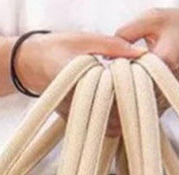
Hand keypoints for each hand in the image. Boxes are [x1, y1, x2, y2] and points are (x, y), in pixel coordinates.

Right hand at [14, 31, 144, 135]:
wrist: (30, 64)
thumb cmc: (57, 47)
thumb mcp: (84, 40)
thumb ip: (112, 45)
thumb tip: (139, 54)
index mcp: (80, 80)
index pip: (111, 96)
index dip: (131, 96)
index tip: (145, 90)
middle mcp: (76, 102)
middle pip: (112, 118)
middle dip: (132, 113)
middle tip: (149, 102)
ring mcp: (74, 115)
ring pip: (108, 129)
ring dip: (125, 122)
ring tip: (139, 109)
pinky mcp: (74, 121)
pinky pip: (100, 130)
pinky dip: (115, 125)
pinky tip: (126, 115)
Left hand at [114, 7, 178, 118]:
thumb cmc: (177, 25)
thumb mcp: (152, 19)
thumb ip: (127, 32)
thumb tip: (106, 54)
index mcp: (165, 59)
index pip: (136, 78)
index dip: (118, 84)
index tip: (104, 86)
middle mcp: (170, 80)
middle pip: (141, 100)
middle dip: (121, 104)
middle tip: (103, 107)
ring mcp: (172, 93)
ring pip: (148, 111)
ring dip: (129, 114)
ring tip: (110, 119)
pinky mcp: (172, 100)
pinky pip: (154, 113)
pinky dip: (139, 116)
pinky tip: (125, 117)